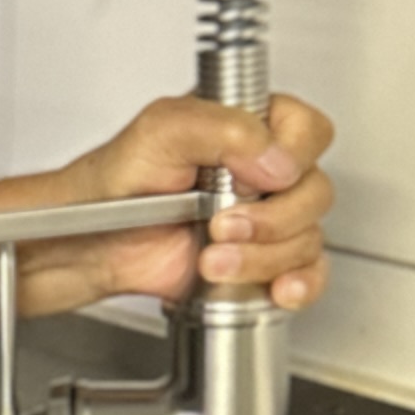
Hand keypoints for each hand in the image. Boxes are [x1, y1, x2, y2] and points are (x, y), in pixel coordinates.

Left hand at [44, 92, 334, 314]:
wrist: (98, 240)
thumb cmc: (121, 178)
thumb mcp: (161, 130)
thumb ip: (223, 129)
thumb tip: (277, 160)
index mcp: (252, 127)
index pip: (309, 131)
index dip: (295, 156)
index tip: (259, 176)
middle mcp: (265, 172)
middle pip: (315, 192)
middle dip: (272, 219)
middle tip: (223, 225)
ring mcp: (268, 218)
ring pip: (309, 238)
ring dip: (263, 256)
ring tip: (212, 258)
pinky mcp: (263, 260)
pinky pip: (308, 273)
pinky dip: (300, 284)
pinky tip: (278, 288)